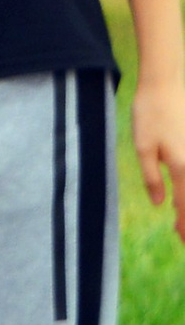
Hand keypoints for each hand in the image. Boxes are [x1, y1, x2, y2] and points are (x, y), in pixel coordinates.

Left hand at [135, 78, 184, 232]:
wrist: (164, 84)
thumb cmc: (150, 113)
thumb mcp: (143, 147)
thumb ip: (151, 178)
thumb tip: (160, 204)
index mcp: (182, 167)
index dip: (184, 225)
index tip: (182, 241)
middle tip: (182, 238)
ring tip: (182, 222)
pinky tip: (183, 195)